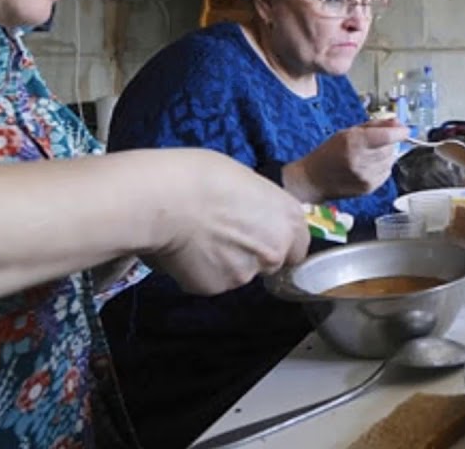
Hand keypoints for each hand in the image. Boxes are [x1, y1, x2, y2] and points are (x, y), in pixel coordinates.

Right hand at [148, 150, 308, 293]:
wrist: (166, 200)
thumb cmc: (204, 176)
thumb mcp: (247, 182)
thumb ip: (259, 208)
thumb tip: (251, 216)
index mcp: (289, 219)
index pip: (298, 247)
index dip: (279, 241)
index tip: (260, 235)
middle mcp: (275, 251)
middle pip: (270, 263)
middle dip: (252, 254)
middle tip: (224, 235)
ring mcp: (246, 274)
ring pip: (239, 273)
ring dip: (224, 262)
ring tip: (199, 239)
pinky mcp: (216, 288)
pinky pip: (211, 280)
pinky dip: (200, 270)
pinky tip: (185, 251)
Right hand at [291, 118, 409, 201]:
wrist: (314, 180)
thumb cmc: (328, 154)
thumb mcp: (348, 132)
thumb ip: (374, 126)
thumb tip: (396, 122)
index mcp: (353, 143)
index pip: (386, 136)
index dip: (399, 132)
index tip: (404, 129)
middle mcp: (360, 161)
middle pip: (391, 147)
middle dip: (389, 142)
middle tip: (376, 141)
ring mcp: (365, 176)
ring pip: (391, 160)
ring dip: (385, 155)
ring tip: (368, 154)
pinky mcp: (369, 188)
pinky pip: (386, 172)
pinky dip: (381, 167)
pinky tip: (367, 165)